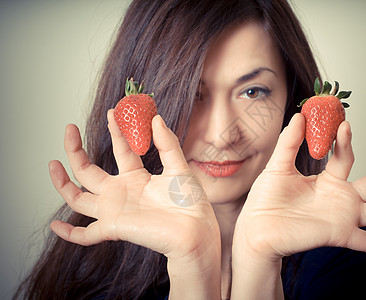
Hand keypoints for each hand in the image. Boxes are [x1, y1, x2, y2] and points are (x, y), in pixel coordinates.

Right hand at [49, 110, 219, 260]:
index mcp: (136, 178)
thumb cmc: (190, 203)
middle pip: (88, 171)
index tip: (113, 112)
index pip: (120, 150)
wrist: (195, 230)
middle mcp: (121, 193)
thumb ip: (167, 144)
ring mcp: (114, 210)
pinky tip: (55, 226)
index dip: (115, 131)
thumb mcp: (178, 167)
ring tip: (52, 162)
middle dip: (76, 150)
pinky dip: (69, 233)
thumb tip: (156, 118)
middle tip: (69, 128)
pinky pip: (86, 235)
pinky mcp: (114, 228)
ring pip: (78, 199)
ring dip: (62, 183)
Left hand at [234, 113, 365, 260]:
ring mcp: (343, 217)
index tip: (343, 123)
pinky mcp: (338, 234)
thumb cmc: (265, 200)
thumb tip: (300, 115)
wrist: (255, 228)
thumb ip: (290, 142)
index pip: (347, 157)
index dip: (346, 140)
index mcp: (327, 181)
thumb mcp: (278, 166)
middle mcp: (340, 198)